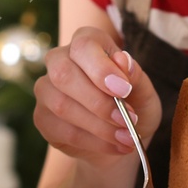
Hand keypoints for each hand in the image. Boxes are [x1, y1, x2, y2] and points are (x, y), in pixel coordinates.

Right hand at [34, 27, 159, 166]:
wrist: (121, 137)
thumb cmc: (134, 106)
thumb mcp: (145, 92)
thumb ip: (136, 76)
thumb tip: (123, 60)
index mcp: (86, 42)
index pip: (83, 45)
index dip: (101, 67)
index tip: (124, 89)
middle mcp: (59, 60)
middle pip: (64, 73)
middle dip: (98, 101)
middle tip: (126, 119)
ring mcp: (46, 89)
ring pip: (62, 105)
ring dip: (98, 126)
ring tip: (127, 137)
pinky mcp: (42, 118)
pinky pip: (62, 130)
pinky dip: (93, 142)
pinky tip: (114, 145)